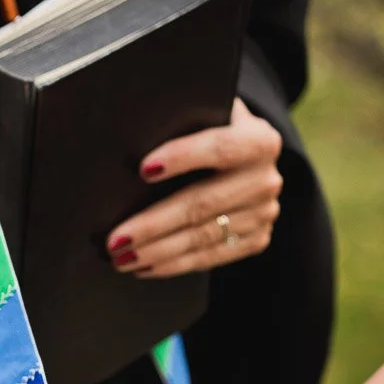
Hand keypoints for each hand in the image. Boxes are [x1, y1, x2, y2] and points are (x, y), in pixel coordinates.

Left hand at [105, 99, 282, 277]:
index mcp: (260, 140)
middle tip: (116, 240)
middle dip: (154, 224)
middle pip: (203, 204)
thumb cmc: (209, 131)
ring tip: (122, 259)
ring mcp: (264, 213)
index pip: (219, 148)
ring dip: (157, 252)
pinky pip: (210, 258)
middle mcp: (266, 179)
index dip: (182, 156)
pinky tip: (145, 267)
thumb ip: (181, 123)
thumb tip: (133, 143)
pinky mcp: (256, 240)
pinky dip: (173, 265)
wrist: (245, 154)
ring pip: (204, 238)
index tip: (143, 170)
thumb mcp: (203, 115)